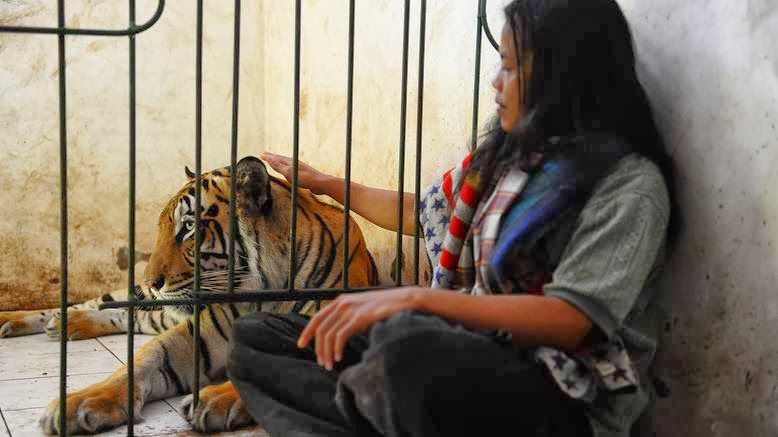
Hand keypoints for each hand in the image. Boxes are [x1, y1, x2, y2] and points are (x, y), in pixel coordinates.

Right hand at [260, 152, 329, 194]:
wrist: (320, 184)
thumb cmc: (305, 179)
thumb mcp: (289, 172)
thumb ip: (279, 166)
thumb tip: (269, 158)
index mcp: (290, 162)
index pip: (276, 158)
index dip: (268, 157)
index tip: (261, 154)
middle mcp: (294, 163)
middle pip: (281, 159)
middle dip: (272, 157)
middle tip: (265, 154)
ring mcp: (298, 168)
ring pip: (285, 164)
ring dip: (278, 162)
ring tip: (274, 161)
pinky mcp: (302, 175)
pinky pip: (290, 170)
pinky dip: (285, 169)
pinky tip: (286, 172)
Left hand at [297, 287, 423, 369]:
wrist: (405, 300)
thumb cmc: (385, 308)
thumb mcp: (362, 310)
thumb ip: (349, 317)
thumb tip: (338, 334)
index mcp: (341, 301)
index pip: (317, 317)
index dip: (307, 332)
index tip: (301, 345)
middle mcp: (342, 303)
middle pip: (320, 328)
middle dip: (318, 348)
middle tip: (322, 363)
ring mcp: (351, 309)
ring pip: (328, 334)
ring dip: (326, 352)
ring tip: (329, 365)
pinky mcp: (359, 317)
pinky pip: (340, 336)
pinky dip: (336, 349)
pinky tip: (338, 358)